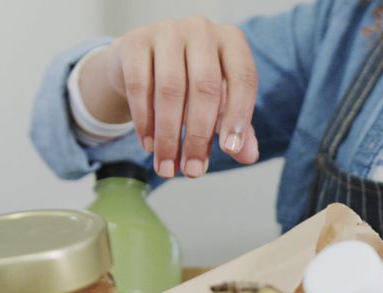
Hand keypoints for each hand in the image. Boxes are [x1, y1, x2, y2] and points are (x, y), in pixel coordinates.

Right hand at [79, 15, 259, 178]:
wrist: (143, 62)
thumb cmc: (190, 84)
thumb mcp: (220, 104)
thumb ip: (237, 128)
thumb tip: (248, 155)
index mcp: (231, 41)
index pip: (243, 79)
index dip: (238, 117)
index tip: (229, 151)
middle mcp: (201, 30)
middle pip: (206, 87)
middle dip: (199, 137)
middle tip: (193, 171)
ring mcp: (167, 31)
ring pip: (170, 90)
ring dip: (169, 137)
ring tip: (168, 167)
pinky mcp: (134, 41)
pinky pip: (140, 86)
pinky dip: (144, 121)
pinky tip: (149, 146)